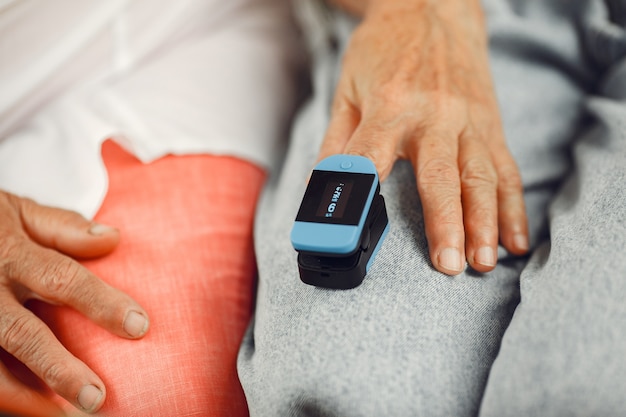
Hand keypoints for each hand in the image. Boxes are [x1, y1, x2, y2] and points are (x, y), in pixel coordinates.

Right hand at [0, 191, 149, 412]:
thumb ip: (62, 226)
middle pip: (21, 334)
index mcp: (11, 252)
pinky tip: (33, 410)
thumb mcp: (18, 211)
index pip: (63, 279)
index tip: (139, 326)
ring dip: (23, 397)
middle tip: (95, 398)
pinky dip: (2, 395)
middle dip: (58, 369)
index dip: (101, 304)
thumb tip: (114, 238)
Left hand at [319, 0, 528, 273]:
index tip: (348, 237)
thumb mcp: (347, 90)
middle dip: (445, 223)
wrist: (431, 8)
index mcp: (389, 106)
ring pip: (481, 178)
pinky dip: (513, 208)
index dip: (355, 198)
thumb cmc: (383, 52)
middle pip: (441, 176)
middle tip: (447, 266)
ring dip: (485, 224)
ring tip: (483, 264)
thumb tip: (320, 190)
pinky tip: (514, 241)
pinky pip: (506, 170)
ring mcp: (468, 121)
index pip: (369, 159)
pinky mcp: (489, 126)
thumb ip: (336, 143)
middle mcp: (434, 116)